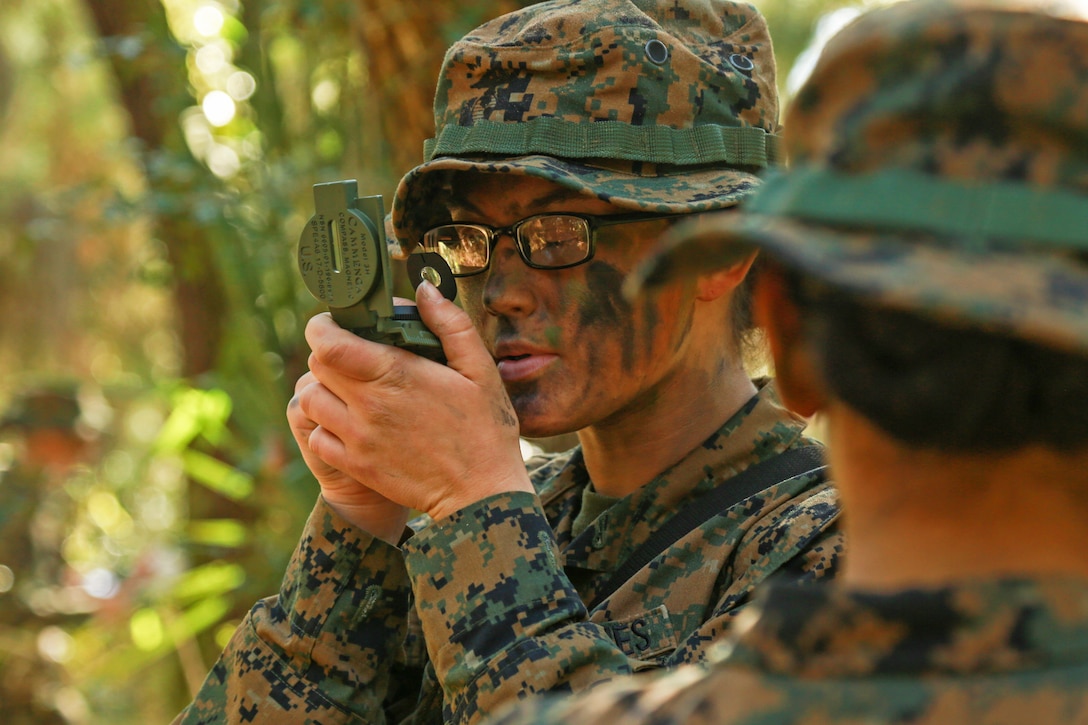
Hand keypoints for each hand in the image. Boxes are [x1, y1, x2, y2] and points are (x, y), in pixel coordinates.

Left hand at [296, 281, 533, 526]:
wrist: (481, 493)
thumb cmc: (485, 429)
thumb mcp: (480, 369)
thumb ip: (450, 324)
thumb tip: (423, 289)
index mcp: (397, 374)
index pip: (329, 342)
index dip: (322, 327)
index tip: (334, 324)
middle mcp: (369, 405)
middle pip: (315, 366)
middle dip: (326, 353)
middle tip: (349, 355)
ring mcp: (358, 438)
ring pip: (309, 400)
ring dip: (322, 388)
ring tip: (346, 389)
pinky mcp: (355, 465)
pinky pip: (316, 437)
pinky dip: (324, 425)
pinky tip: (350, 422)